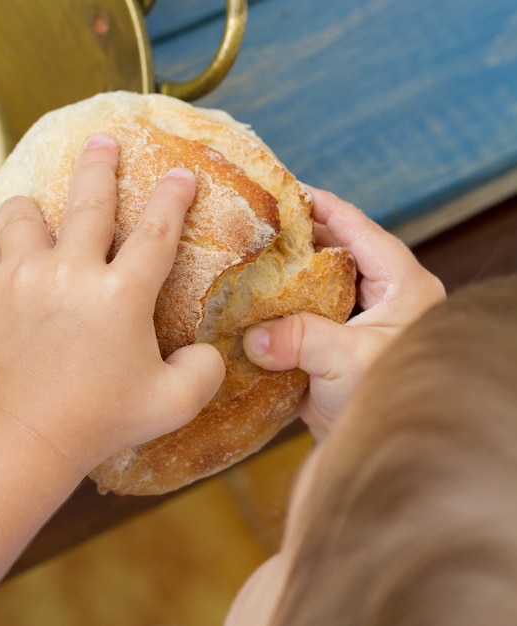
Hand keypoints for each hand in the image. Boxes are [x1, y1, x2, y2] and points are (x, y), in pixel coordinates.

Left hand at [0, 134, 225, 472]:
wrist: (33, 431)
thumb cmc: (105, 416)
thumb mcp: (175, 402)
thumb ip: (206, 371)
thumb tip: (208, 350)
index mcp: (122, 296)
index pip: (157, 232)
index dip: (174, 198)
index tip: (181, 173)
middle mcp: (74, 274)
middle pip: (89, 201)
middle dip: (101, 165)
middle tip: (104, 141)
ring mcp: (28, 278)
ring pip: (25, 213)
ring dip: (38, 205)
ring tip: (45, 210)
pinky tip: (9, 240)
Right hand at [243, 186, 444, 441]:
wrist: (379, 453)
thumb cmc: (387, 400)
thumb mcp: (346, 361)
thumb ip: (300, 338)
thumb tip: (252, 336)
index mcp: (403, 286)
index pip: (359, 229)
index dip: (323, 206)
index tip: (287, 187)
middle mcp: (381, 298)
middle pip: (333, 252)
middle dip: (296, 239)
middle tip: (256, 222)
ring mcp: (354, 321)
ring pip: (314, 283)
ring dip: (284, 275)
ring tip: (247, 256)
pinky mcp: (332, 344)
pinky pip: (302, 314)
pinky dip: (278, 307)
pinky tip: (249, 301)